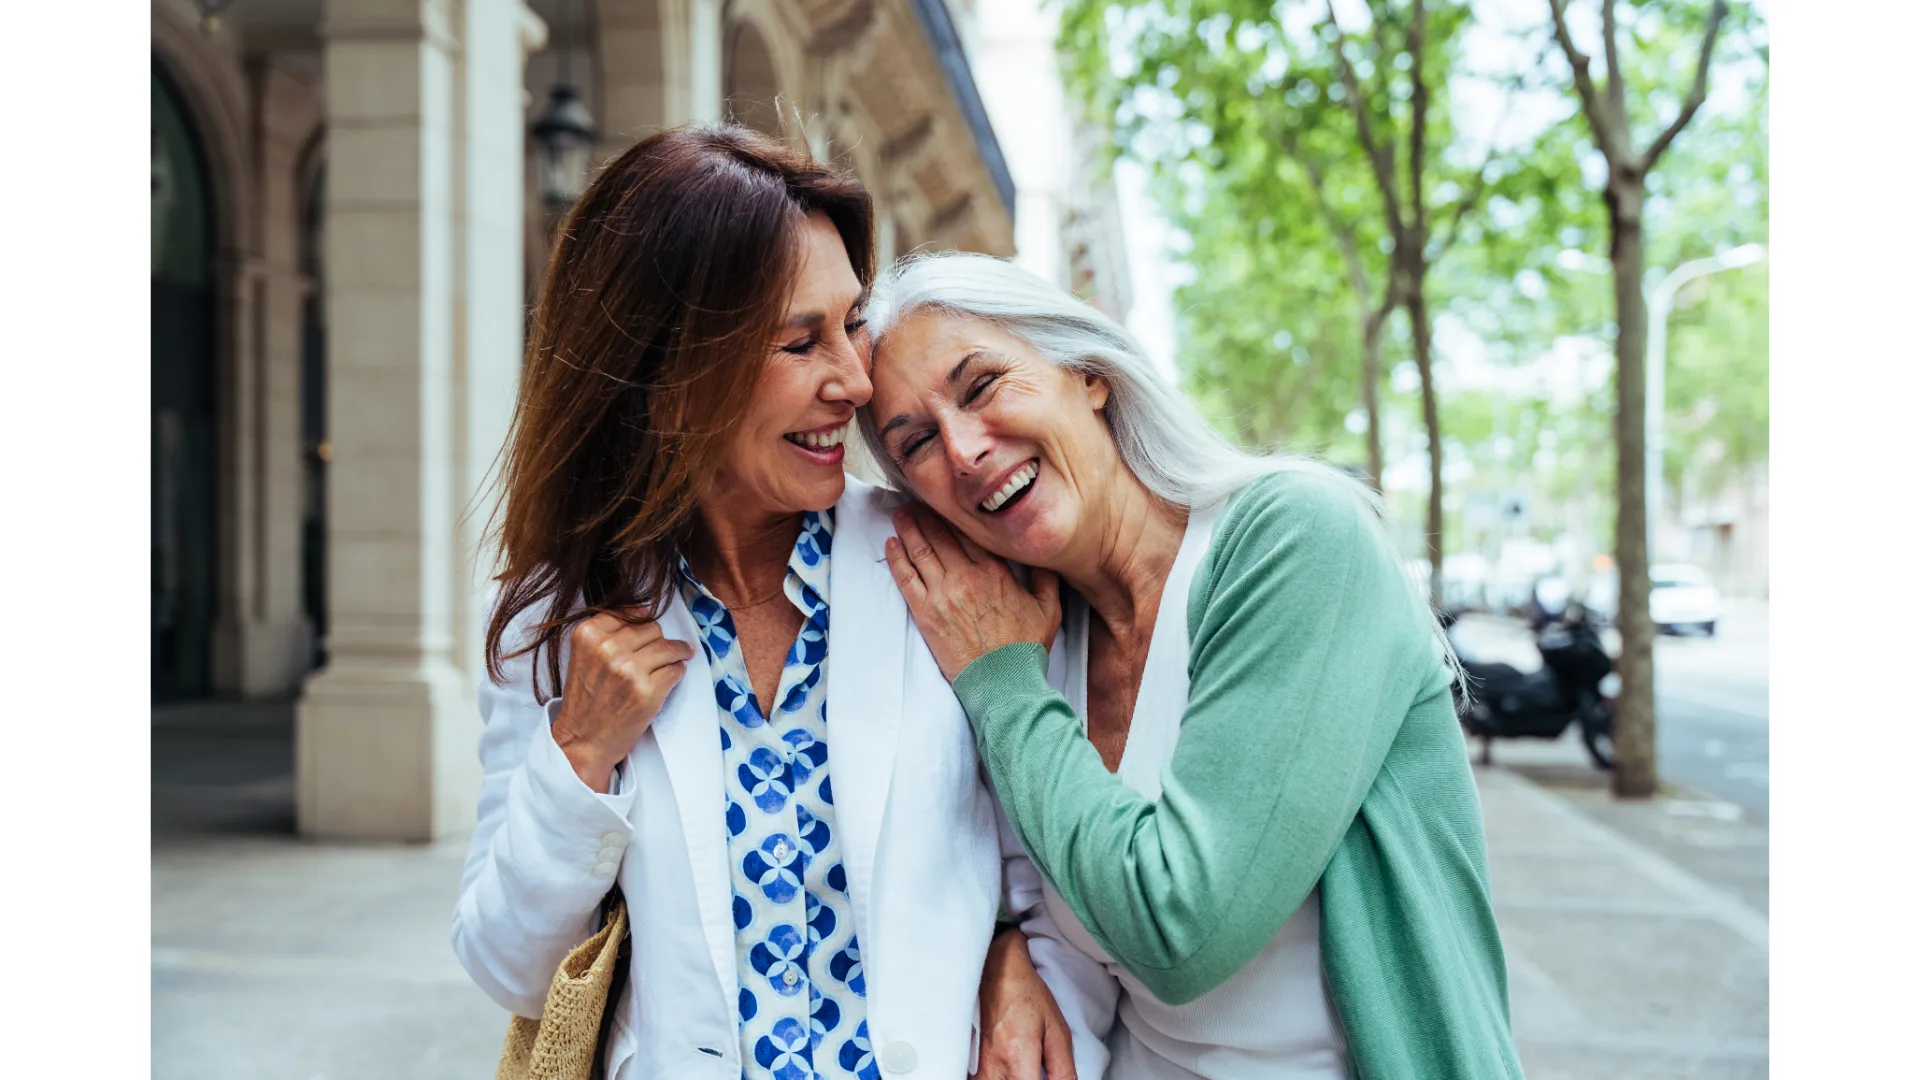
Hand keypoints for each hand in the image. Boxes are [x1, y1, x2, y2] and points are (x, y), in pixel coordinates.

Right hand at [551, 612, 695, 791]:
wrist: (582, 741)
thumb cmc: (585, 699)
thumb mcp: (583, 656)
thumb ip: (607, 632)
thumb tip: (646, 609)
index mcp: (588, 635)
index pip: (629, 612)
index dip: (641, 622)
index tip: (645, 633)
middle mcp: (608, 649)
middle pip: (652, 628)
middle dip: (658, 640)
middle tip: (657, 654)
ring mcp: (629, 671)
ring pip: (668, 647)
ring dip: (677, 653)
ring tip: (677, 659)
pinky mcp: (648, 692)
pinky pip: (677, 670)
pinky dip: (678, 673)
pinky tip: (669, 678)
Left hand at [885, 506, 1061, 682]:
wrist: (1004, 683)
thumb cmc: (1026, 649)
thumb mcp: (1049, 608)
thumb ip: (1045, 576)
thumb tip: (1039, 553)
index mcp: (995, 570)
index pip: (969, 531)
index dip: (954, 513)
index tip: (945, 501)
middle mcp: (967, 576)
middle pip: (940, 535)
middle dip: (926, 514)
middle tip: (914, 500)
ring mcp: (943, 594)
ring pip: (921, 551)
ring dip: (908, 528)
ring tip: (899, 513)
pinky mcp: (926, 613)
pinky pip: (906, 578)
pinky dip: (896, 558)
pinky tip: (890, 544)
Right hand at [976, 926, 1077, 1079]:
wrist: (998, 973)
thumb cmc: (1028, 997)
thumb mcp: (1057, 1032)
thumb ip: (1063, 1069)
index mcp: (1016, 1057)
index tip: (1052, 1078)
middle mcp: (994, 1066)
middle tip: (1041, 1072)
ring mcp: (981, 1068)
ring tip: (1031, 1071)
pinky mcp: (976, 1067)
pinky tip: (1016, 1073)